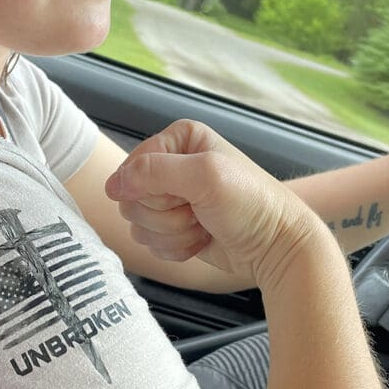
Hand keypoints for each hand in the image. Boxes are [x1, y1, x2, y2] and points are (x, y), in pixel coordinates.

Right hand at [105, 119, 328, 290]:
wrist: (275, 245)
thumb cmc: (251, 204)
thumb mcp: (206, 176)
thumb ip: (154, 172)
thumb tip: (112, 185)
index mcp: (179, 140)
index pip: (133, 166)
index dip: (153, 189)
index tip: (186, 194)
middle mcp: (172, 166)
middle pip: (131, 198)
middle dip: (164, 214)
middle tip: (198, 211)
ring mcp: (171, 199)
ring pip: (138, 223)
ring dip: (172, 233)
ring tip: (203, 225)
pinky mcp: (173, 227)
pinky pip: (150, 242)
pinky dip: (175, 248)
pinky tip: (202, 239)